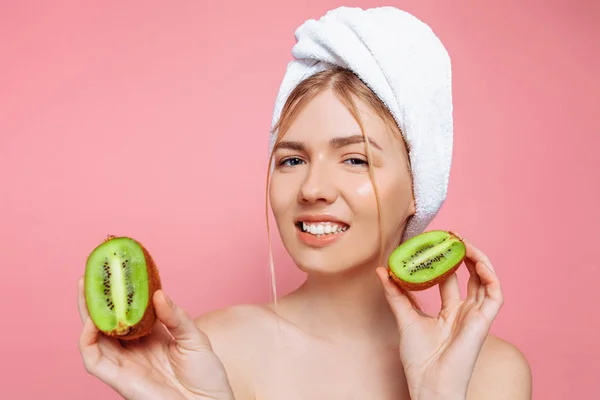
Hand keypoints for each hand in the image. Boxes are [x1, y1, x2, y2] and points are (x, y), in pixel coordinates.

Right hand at [77, 277, 234, 399]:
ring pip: (94, 336)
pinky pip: (94, 359)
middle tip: (91, 272)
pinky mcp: (120, 380)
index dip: (120, 292)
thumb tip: (157, 294)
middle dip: (96, 297)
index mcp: (151, 336)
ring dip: (88, 312)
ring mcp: (125, 364)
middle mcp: (133, 349)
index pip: (128, 310)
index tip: (116, 268)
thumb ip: (175, 317)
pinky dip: (87, 340)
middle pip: (106, 320)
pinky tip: (92, 321)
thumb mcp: (194, 338)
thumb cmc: (205, 375)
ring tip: (88, 288)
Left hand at [376, 237, 503, 399]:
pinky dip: (490, 276)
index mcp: (449, 312)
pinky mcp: (484, 322)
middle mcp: (464, 311)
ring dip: (477, 259)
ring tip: (463, 243)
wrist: (429, 383)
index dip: (445, 260)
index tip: (435, 243)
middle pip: (470, 276)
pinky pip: (495, 295)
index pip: (450, 279)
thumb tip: (383, 271)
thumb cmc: (420, 359)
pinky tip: (477, 262)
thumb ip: (396, 295)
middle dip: (462, 254)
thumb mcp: (404, 318)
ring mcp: (476, 316)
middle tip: (451, 236)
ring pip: (485, 280)